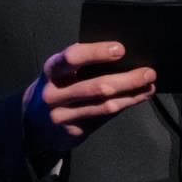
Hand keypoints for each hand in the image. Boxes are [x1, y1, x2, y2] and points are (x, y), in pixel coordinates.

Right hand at [22, 41, 155, 154]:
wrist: (32, 123)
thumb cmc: (57, 86)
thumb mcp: (60, 71)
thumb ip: (81, 63)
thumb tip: (124, 56)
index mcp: (52, 70)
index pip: (72, 57)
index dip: (97, 52)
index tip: (121, 49)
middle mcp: (54, 93)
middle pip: (97, 86)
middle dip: (128, 79)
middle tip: (150, 72)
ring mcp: (62, 115)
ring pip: (104, 106)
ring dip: (132, 95)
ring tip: (150, 85)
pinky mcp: (72, 132)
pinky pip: (104, 118)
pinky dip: (124, 106)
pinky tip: (137, 98)